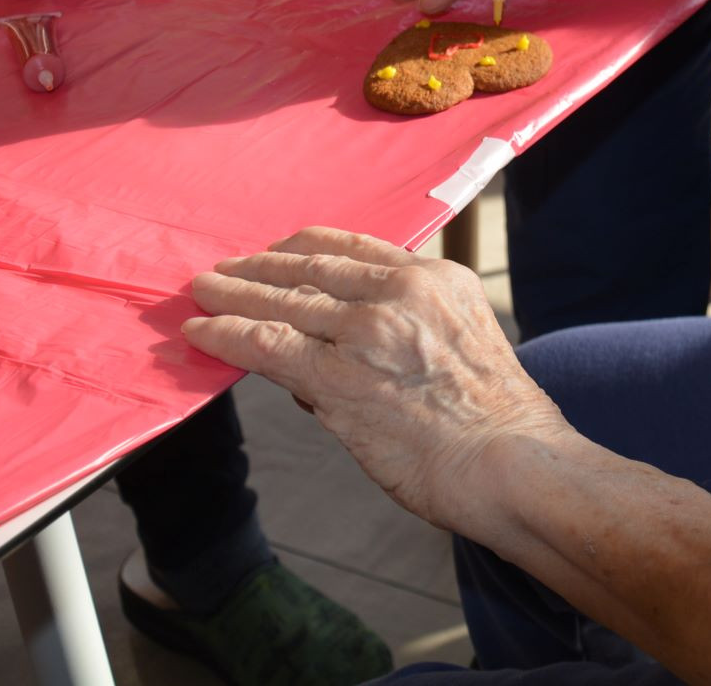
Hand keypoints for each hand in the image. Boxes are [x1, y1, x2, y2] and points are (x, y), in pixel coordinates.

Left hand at [184, 226, 572, 538]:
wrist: (510, 462)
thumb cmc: (496, 421)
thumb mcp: (464, 342)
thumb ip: (408, 331)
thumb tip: (334, 349)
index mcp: (437, 279)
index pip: (357, 249)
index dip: (306, 248)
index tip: (280, 251)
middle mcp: (401, 292)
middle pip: (312, 267)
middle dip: (262, 267)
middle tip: (227, 267)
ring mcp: (367, 332)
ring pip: (282, 301)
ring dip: (232, 295)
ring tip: (202, 291)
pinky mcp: (338, 377)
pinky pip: (266, 345)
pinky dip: (226, 334)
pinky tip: (200, 330)